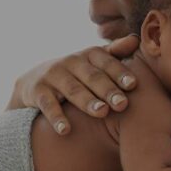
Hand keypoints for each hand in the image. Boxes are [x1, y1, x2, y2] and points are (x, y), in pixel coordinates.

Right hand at [10, 35, 140, 134]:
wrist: (34, 80)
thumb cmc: (76, 73)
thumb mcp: (93, 61)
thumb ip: (115, 52)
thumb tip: (136, 39)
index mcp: (89, 54)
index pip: (107, 62)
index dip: (119, 73)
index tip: (133, 85)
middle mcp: (71, 61)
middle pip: (92, 77)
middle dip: (108, 90)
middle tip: (122, 104)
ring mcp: (53, 75)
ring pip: (73, 90)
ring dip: (87, 102)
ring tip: (101, 113)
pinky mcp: (38, 91)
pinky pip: (48, 105)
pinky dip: (56, 118)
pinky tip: (65, 130)